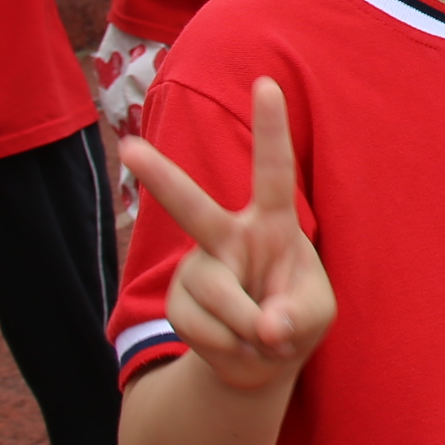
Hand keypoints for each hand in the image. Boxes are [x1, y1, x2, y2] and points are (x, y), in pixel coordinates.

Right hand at [123, 80, 335, 390]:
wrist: (260, 361)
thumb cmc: (295, 317)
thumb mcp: (316, 315)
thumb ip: (298, 315)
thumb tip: (264, 326)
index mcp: (272, 223)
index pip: (274, 171)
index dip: (271, 128)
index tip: (266, 83)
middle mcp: (228, 236)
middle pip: (192, 207)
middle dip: (159, 179)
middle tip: (129, 149)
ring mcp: (198, 268)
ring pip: (217, 296)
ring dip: (247, 328)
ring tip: (261, 336)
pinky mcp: (178, 303)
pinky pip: (203, 330)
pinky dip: (230, 348)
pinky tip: (236, 344)